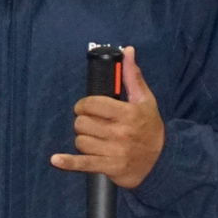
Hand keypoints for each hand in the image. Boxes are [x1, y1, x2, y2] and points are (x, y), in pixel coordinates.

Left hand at [50, 45, 164, 189]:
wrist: (161, 160)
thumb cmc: (150, 126)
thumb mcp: (145, 100)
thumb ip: (132, 76)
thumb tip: (129, 51)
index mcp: (128, 114)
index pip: (92, 104)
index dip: (84, 104)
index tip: (85, 107)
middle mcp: (121, 133)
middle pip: (82, 123)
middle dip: (84, 122)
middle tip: (93, 124)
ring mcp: (115, 152)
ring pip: (80, 141)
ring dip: (83, 139)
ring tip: (95, 139)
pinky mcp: (109, 167)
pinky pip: (83, 164)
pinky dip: (68, 163)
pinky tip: (55, 160)